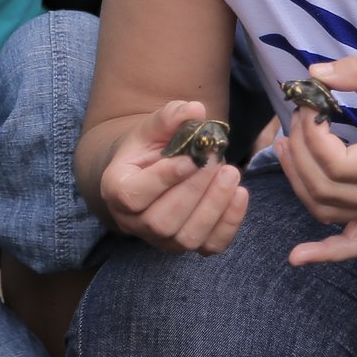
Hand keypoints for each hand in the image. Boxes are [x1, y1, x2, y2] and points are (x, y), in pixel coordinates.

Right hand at [96, 99, 249, 254]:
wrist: (152, 170)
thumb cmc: (150, 147)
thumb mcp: (153, 128)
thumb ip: (170, 117)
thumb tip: (196, 109)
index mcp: (116, 190)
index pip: (133, 196)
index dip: (163, 180)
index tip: (190, 159)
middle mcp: (134, 222)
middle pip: (162, 221)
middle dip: (194, 190)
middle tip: (215, 159)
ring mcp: (162, 240)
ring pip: (187, 237)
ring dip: (214, 206)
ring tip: (230, 172)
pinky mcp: (189, 246)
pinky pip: (211, 246)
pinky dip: (230, 222)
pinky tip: (240, 193)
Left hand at [273, 59, 356, 265]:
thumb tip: (313, 75)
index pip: (336, 164)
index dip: (310, 134)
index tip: (309, 103)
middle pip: (324, 189)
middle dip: (298, 151)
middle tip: (297, 117)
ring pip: (327, 212)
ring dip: (297, 181)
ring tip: (285, 146)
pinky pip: (355, 244)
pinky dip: (326, 252)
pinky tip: (297, 257)